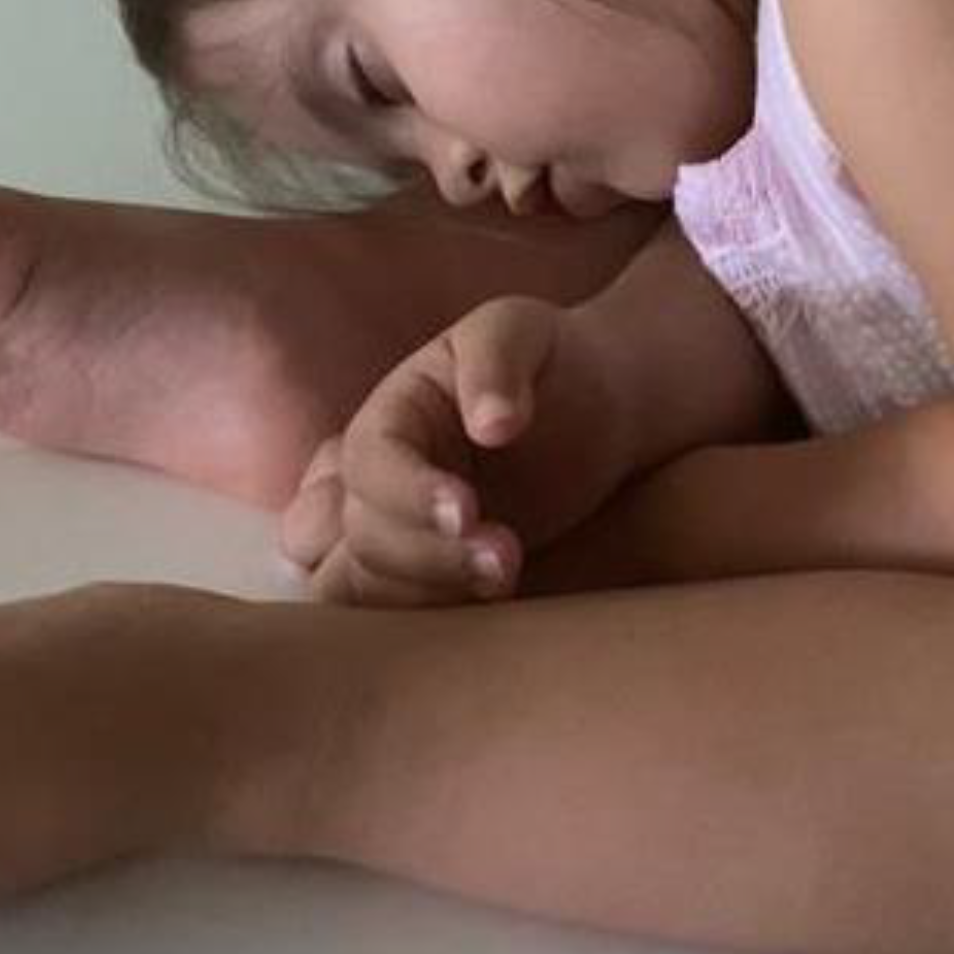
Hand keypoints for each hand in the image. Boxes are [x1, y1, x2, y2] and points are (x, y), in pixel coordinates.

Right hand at [278, 295, 633, 606]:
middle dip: (426, 554)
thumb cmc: (551, 360)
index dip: (406, 493)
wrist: (597, 410)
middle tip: (507, 554)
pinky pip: (392, 619)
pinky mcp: (430, 581)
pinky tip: (493, 603)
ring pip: (355, 588)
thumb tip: (490, 425)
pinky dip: (428, 623)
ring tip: (505, 577)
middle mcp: (377, 483)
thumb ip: (497, 362)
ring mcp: (398, 537)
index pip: (369, 463)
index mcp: (389, 417)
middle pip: (358, 535)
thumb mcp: (520, 330)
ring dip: (421, 597)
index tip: (468, 509)